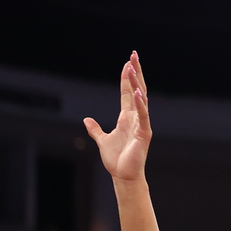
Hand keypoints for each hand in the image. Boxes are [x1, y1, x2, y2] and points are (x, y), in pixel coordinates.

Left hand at [83, 50, 151, 181]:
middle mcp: (136, 117)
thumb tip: (86, 120)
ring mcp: (141, 124)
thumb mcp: (102, 140)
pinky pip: (143, 116)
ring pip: (140, 99)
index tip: (127, 62)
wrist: (123, 175)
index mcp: (127, 117)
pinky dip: (140, 104)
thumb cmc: (116, 159)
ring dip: (136, 83)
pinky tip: (137, 92)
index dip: (127, 77)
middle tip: (134, 55)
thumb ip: (95, 129)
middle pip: (136, 89)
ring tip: (133, 68)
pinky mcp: (144, 133)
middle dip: (135, 72)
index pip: (127, 92)